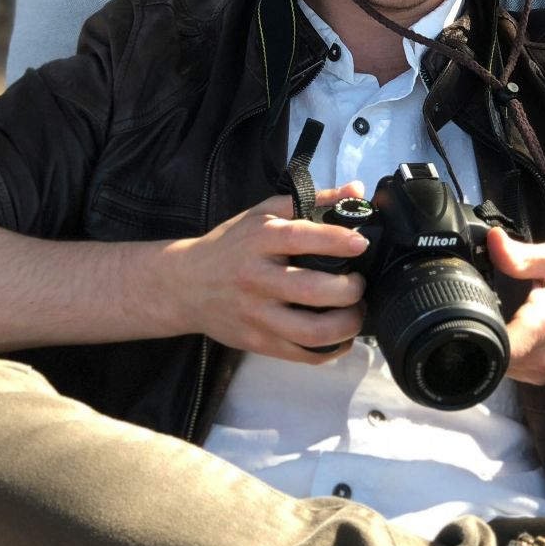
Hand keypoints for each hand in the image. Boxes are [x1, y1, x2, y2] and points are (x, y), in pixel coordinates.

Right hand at [162, 182, 369, 362]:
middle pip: (312, 291)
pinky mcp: (257, 342)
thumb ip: (311, 200)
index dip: (336, 241)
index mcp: (258, 241)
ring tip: (356, 312)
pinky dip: (333, 349)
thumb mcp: (262, 214)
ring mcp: (256, 315)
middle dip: (350, 289)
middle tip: (360, 283)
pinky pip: (304, 355)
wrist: (184, 286)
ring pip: (311, 331)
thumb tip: (356, 191)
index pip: (300, 238)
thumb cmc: (231, 246)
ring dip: (347, 324)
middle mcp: (256, 279)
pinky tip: (342, 335)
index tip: (361, 244)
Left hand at [489, 228, 544, 383]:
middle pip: (493, 358)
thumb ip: (519, 256)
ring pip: (506, 368)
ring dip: (503, 348)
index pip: (494, 347)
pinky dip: (518, 356)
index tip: (472, 315)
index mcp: (543, 325)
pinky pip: (523, 373)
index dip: (475, 333)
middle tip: (493, 313)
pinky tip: (529, 335)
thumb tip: (492, 240)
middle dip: (486, 337)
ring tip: (514, 322)